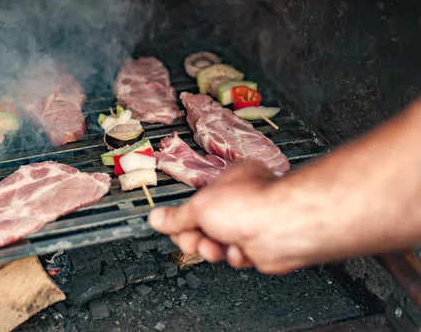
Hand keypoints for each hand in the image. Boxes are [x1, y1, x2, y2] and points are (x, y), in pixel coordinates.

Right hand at [148, 160, 332, 273]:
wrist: (281, 228)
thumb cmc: (249, 206)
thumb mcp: (199, 207)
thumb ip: (176, 217)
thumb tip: (156, 218)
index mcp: (231, 181)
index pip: (199, 201)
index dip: (184, 217)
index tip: (174, 226)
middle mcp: (243, 200)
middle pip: (206, 224)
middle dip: (196, 236)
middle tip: (192, 239)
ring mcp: (252, 224)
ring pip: (220, 243)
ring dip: (213, 248)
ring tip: (214, 246)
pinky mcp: (261, 247)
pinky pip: (237, 256)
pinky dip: (235, 256)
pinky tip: (239, 250)